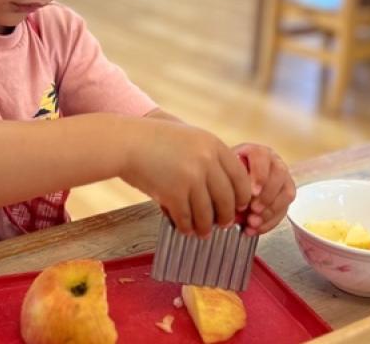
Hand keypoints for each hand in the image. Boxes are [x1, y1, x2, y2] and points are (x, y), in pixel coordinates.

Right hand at [121, 120, 251, 237]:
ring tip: (202, 231)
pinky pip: (187, 218)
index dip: (242, 195)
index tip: (240, 205)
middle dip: (226, 216)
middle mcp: (207, 160)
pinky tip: (184, 228)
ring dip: (205, 226)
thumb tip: (225, 187)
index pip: (240, 177)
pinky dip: (186, 227)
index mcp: (213, 144)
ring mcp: (191, 177)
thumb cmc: (155, 140)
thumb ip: (208, 156)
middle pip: (228, 198)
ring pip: (208, 213)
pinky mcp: (174, 193)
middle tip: (223, 223)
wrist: (127, 142)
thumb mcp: (189, 138)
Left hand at [232, 143, 295, 235]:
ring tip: (253, 222)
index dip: (259, 175)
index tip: (252, 192)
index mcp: (257, 152)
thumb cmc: (228, 175)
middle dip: (267, 196)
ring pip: (286, 193)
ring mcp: (283, 178)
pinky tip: (256, 228)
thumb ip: (230, 183)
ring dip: (270, 211)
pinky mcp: (285, 196)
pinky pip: (285, 209)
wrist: (234, 180)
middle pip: (279, 175)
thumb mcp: (225, 174)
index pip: (263, 158)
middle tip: (253, 210)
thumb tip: (232, 203)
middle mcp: (273, 162)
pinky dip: (270, 222)